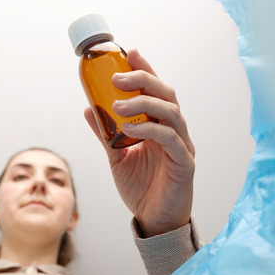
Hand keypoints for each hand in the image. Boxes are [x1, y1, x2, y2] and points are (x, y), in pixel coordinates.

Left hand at [84, 49, 194, 236]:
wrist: (153, 221)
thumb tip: (88, 108)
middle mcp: (175, 131)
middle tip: (116, 78)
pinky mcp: (185, 164)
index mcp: (160, 126)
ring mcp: (183, 146)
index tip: (130, 53)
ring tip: (118, 105)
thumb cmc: (141, 188)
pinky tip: (129, 129)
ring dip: (144, 104)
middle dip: (143, 80)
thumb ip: (105, 133)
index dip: (146, 70)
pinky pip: (170, 140)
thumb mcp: (116, 156)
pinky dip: (149, 130)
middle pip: (166, 95)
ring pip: (171, 113)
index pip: (156, 90)